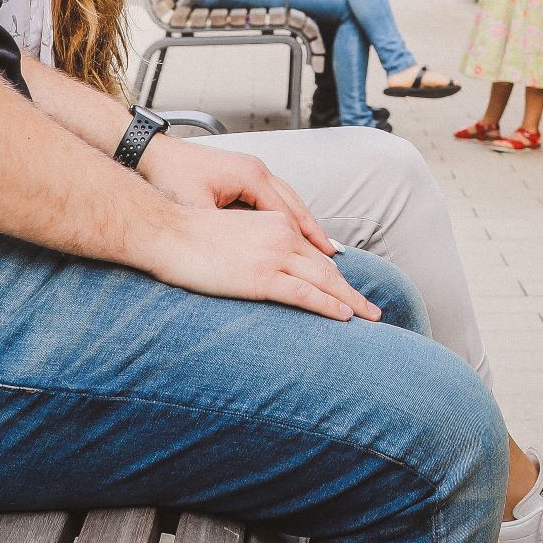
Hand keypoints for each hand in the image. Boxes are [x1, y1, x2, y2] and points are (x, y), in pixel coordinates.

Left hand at [139, 136, 335, 254]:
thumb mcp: (196, 208)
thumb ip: (223, 229)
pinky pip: (273, 197)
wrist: (152, 153)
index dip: (305, 238)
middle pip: (295, 204)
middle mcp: (257, 170)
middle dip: (314, 231)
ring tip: (320, 245)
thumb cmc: (171, 178)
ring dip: (303, 222)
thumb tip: (245, 252)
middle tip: (333, 255)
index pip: (287, 213)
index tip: (324, 259)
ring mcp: (251, 169)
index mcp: (251, 176)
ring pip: (287, 199)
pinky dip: (286, 215)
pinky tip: (290, 231)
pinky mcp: (242, 174)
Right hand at [141, 206, 379, 322]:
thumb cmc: (192, 239)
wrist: (168, 233)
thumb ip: (256, 249)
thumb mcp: (234, 238)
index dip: (336, 276)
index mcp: (277, 225)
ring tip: (371, 318)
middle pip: (327, 269)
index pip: (314, 255)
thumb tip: (263, 270)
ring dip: (351, 301)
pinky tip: (345, 316)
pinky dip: (329, 306)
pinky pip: (305, 294)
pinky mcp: (262, 278)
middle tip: (375, 310)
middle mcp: (283, 236)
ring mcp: (274, 257)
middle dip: (352, 291)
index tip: (351, 292)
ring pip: (324, 282)